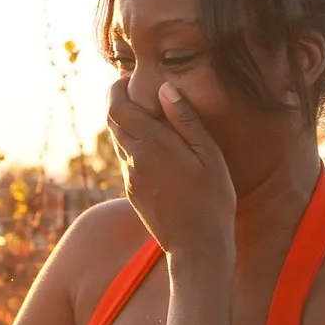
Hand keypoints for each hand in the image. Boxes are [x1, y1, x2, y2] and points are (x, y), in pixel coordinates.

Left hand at [106, 79, 234, 258]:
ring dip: (127, 125)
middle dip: (119, 102)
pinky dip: (134, 145)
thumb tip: (164, 88)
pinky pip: (126, 160)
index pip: (117, 106)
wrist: (197, 247)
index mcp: (151, 145)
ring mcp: (130, 178)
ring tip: (150, 117)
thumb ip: (185, 119)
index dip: (116, 88)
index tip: (129, 78)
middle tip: (138, 91)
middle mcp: (133, 160)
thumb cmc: (212, 198)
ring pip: (118, 141)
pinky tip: (157, 148)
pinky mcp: (133, 192)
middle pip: (111, 121)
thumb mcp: (208, 155)